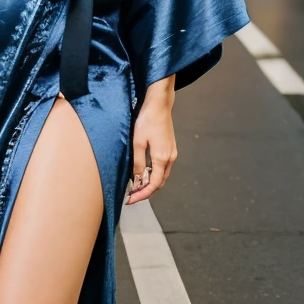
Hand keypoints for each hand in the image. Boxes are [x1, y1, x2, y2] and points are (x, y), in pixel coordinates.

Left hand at [126, 77, 175, 203]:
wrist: (159, 104)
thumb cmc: (147, 120)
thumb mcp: (137, 142)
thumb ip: (137, 163)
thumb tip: (137, 179)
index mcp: (162, 158)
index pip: (154, 184)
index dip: (142, 194)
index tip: (131, 199)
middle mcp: (170, 157)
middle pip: (159, 182)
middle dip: (146, 191)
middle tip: (131, 195)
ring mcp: (172, 152)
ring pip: (161, 175)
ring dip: (149, 182)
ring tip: (135, 185)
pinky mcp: (170, 147)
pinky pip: (163, 166)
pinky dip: (153, 173)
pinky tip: (143, 171)